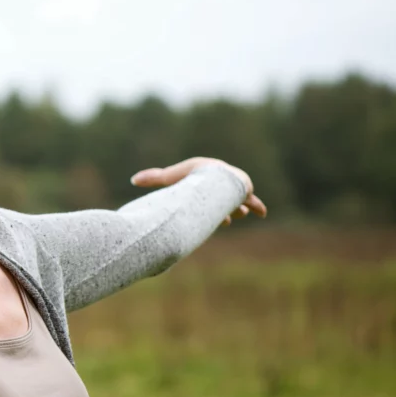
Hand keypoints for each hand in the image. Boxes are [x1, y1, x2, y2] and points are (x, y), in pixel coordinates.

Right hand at [130, 157, 267, 225]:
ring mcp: (232, 187)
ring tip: (237, 215)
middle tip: (225, 220)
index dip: (207, 206)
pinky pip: (251, 200)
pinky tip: (262, 213)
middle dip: (223, 209)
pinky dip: (256, 206)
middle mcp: (219, 184)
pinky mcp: (244, 190)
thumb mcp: (168, 178)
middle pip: (221, 199)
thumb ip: (152, 178)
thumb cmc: (189, 176)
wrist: (212, 175)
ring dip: (236, 209)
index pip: (205, 194)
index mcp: (204, 179)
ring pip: (235, 201)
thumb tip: (133, 179)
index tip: (204, 217)